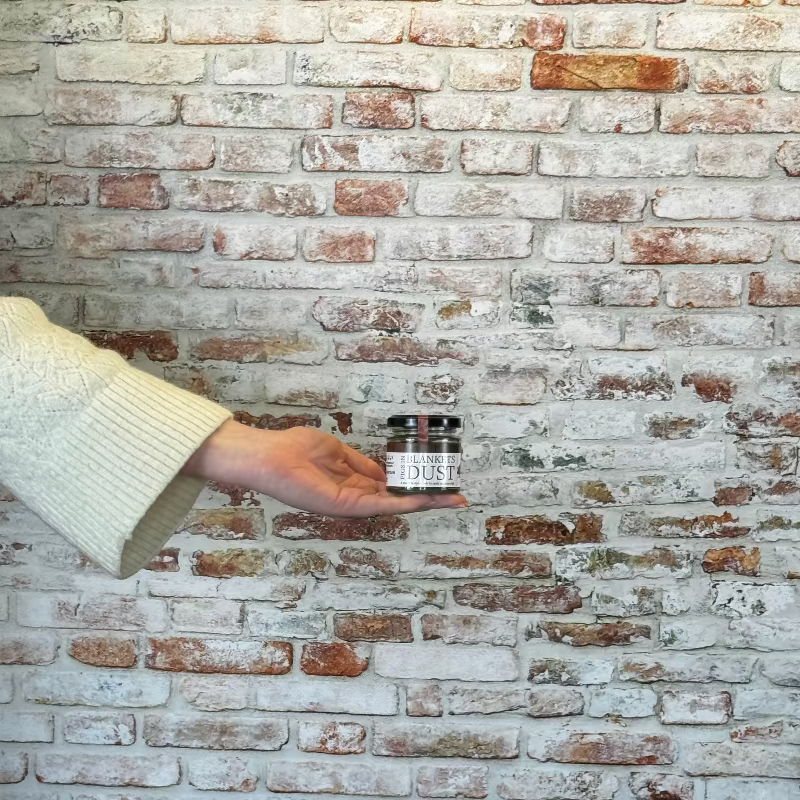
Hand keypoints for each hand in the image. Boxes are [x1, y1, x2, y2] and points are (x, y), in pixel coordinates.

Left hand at [182, 420, 467, 516]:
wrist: (269, 456)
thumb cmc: (294, 450)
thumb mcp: (336, 452)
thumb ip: (360, 465)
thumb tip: (383, 473)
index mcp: (351, 483)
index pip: (389, 488)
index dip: (414, 486)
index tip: (438, 483)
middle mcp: (355, 497)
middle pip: (398, 499)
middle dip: (428, 498)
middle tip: (458, 496)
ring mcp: (352, 503)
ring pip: (396, 505)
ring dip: (426, 502)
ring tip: (454, 499)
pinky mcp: (346, 505)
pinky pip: (382, 505)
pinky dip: (406, 503)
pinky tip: (428, 500)